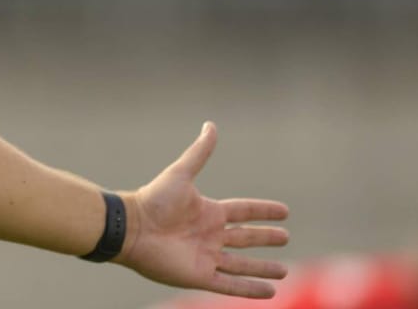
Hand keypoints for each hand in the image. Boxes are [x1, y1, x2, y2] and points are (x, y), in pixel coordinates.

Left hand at [117, 122, 289, 298]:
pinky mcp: (200, 276)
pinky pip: (231, 284)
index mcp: (208, 212)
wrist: (132, 228)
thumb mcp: (181, 174)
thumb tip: (211, 125)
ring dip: (262, 268)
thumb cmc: (154, 200)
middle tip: (285, 237)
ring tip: (284, 271)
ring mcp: (206, 256)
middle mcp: (209, 235)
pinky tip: (270, 293)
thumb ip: (199, 152)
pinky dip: (250, 289)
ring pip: (242, 265)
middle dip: (265, 238)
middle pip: (245, 238)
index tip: (284, 211)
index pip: (243, 212)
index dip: (263, 211)